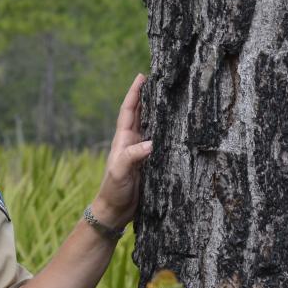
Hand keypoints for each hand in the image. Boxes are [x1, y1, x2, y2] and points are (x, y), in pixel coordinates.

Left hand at [91, 74, 153, 227]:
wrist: (115, 211)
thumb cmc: (114, 190)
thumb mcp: (120, 172)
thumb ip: (132, 157)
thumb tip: (151, 143)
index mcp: (123, 139)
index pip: (129, 111)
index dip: (134, 93)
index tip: (142, 76)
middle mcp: (131, 142)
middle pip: (140, 113)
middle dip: (147, 96)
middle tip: (158, 80)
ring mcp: (139, 151)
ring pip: (149, 125)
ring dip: (156, 111)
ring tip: (168, 96)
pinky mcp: (148, 162)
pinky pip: (158, 140)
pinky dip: (164, 131)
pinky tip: (173, 126)